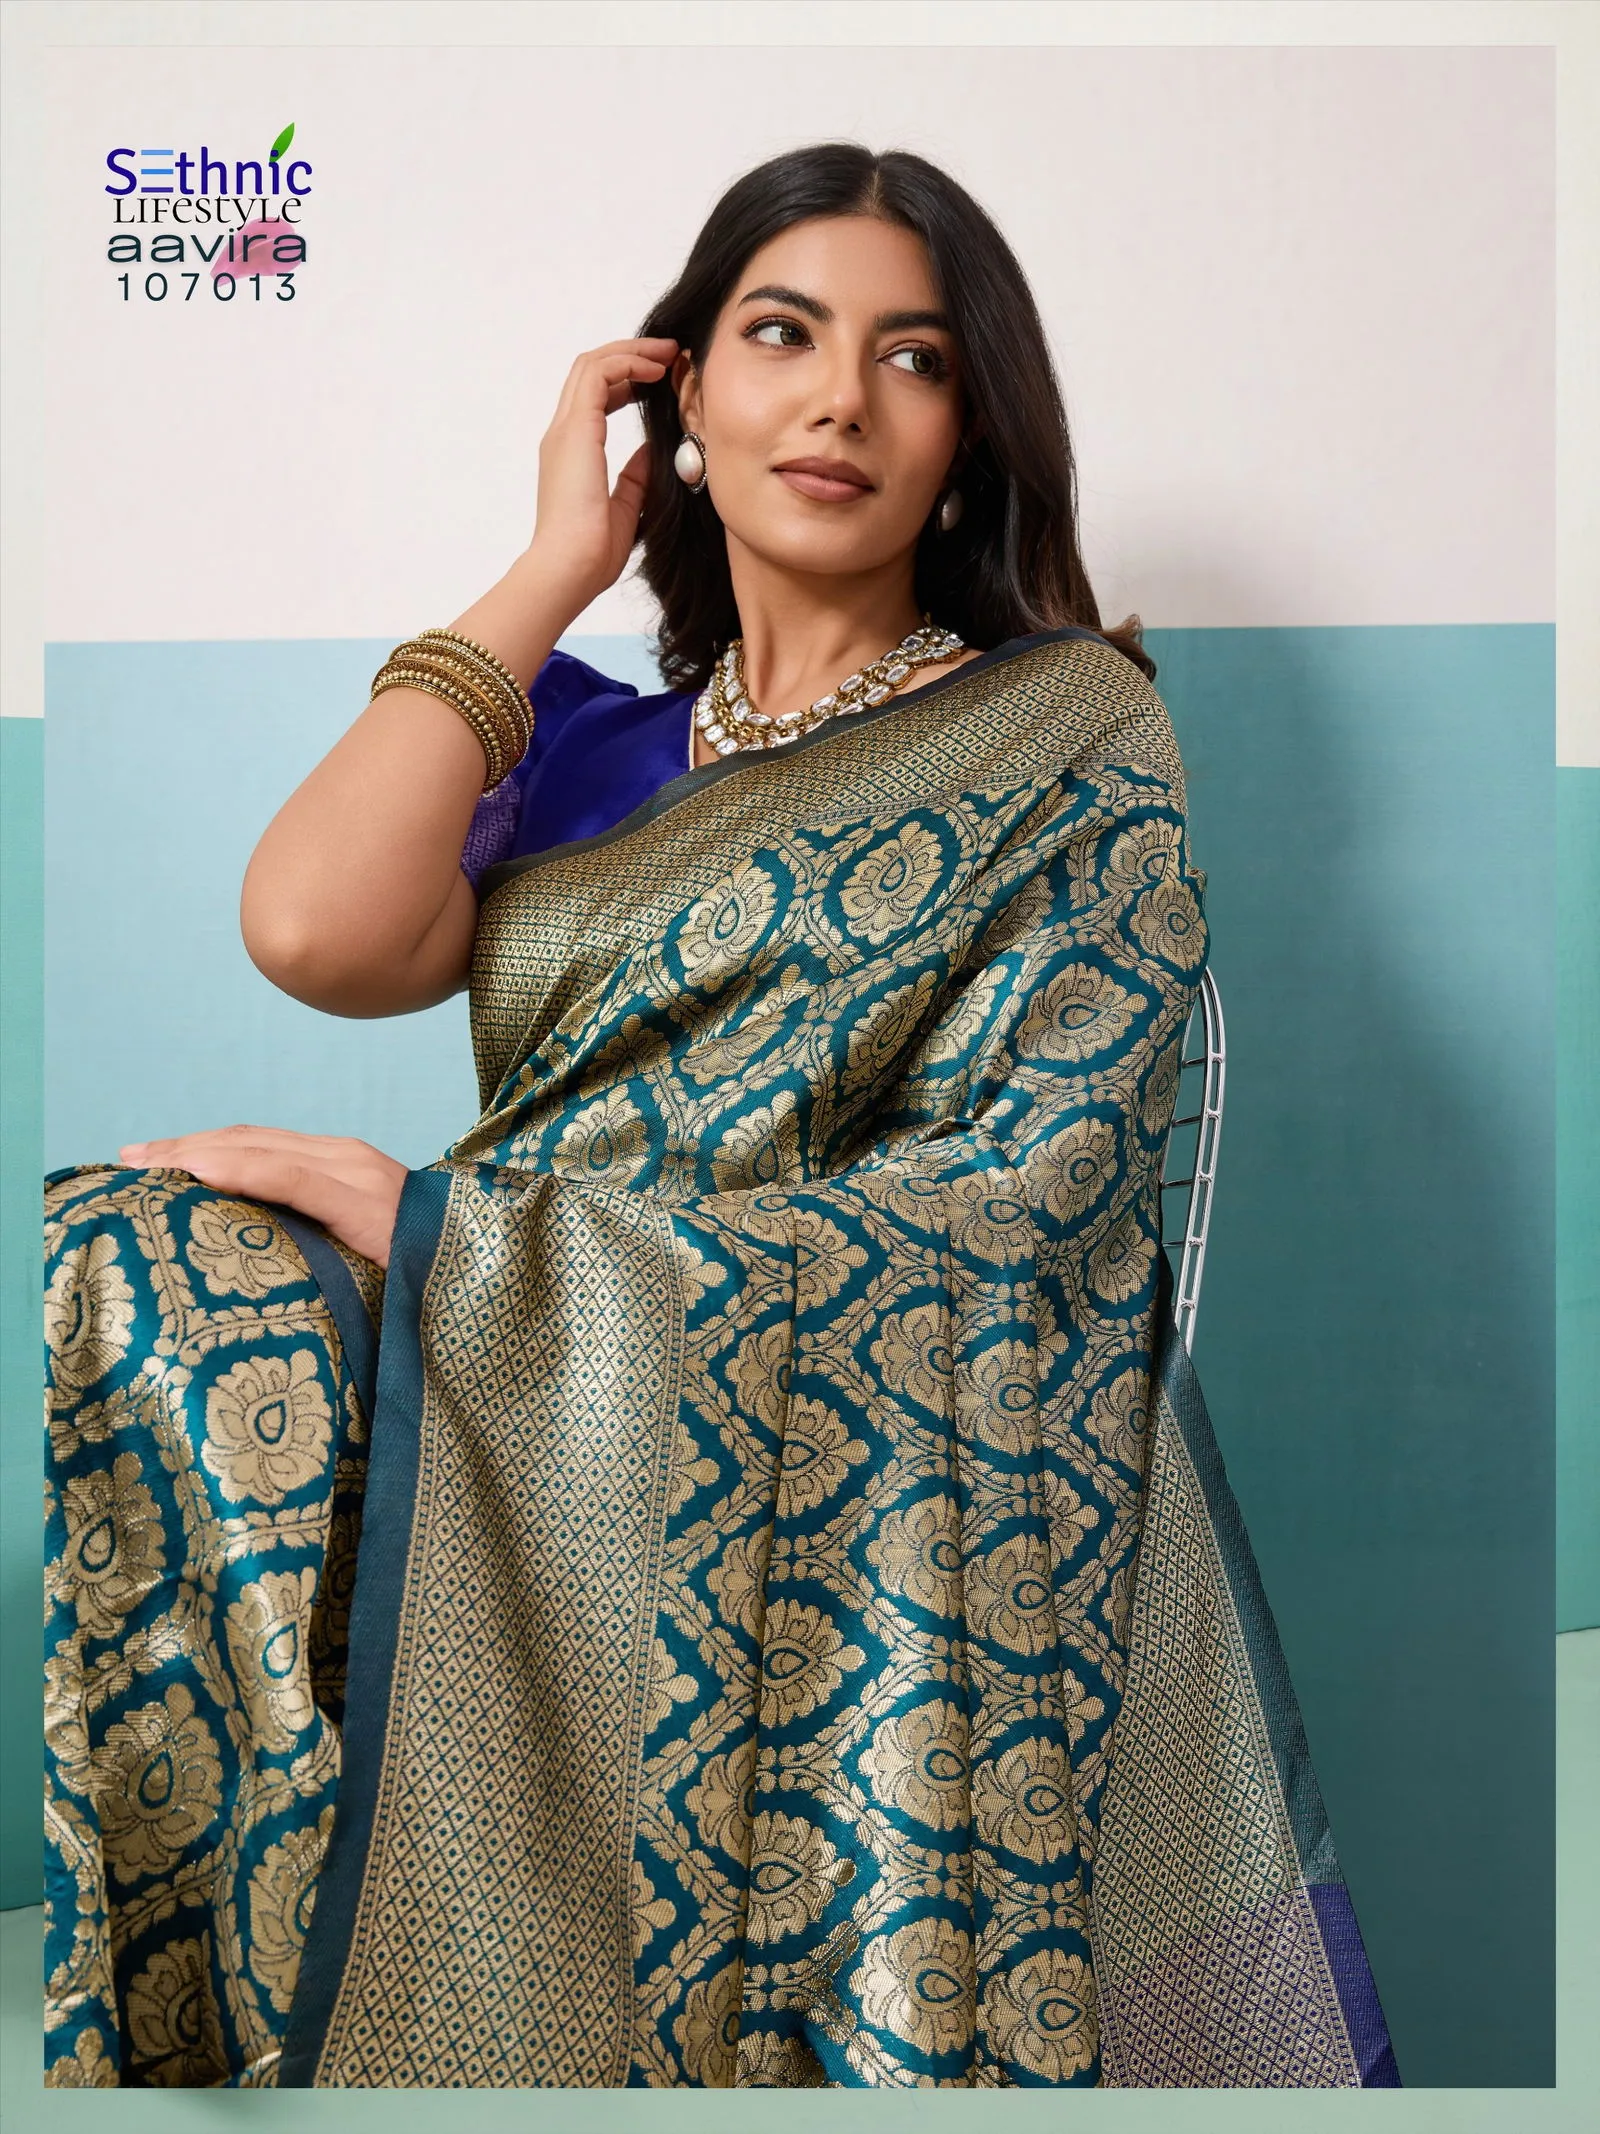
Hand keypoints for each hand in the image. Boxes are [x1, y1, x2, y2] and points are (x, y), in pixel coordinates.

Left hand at [118, 1126, 406, 1269]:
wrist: (497, 1288)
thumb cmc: (430, 1289)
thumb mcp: (364, 1262)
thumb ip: (323, 1251)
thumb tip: (266, 1275)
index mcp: (349, 1172)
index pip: (261, 1148)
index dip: (200, 1150)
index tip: (148, 1164)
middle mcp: (351, 1160)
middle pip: (248, 1141)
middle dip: (183, 1148)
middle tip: (127, 1162)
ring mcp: (360, 1176)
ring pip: (258, 1149)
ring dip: (192, 1154)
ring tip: (144, 1168)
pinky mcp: (366, 1202)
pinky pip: (288, 1177)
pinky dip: (236, 1168)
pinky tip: (193, 1173)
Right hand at [528, 335, 679, 607]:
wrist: (570, 569)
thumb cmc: (593, 553)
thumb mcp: (628, 507)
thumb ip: (636, 476)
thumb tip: (653, 451)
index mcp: (573, 452)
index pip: (595, 396)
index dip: (628, 380)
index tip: (662, 378)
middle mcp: (564, 435)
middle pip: (591, 371)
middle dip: (631, 355)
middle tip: (670, 354)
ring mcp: (566, 430)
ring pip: (592, 364)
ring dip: (632, 352)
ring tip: (668, 354)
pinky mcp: (575, 431)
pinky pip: (598, 375)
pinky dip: (628, 363)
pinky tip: (656, 370)